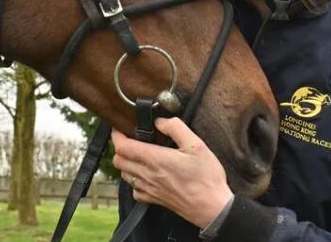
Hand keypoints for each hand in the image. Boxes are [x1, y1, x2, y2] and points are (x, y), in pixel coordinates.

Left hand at [112, 117, 233, 228]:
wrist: (213, 208)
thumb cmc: (206, 177)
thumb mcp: (196, 145)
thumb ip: (176, 128)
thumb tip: (159, 121)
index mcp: (156, 160)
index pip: (123, 147)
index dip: (117, 135)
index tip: (121, 128)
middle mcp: (148, 175)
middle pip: (119, 161)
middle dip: (120, 148)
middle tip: (130, 139)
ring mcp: (150, 189)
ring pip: (124, 175)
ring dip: (125, 163)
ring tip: (137, 155)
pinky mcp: (154, 200)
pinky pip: (134, 190)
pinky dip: (134, 181)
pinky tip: (145, 175)